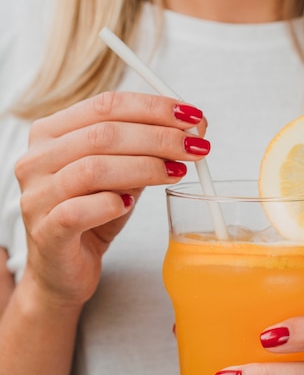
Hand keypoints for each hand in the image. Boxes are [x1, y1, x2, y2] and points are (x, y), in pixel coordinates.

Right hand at [15, 92, 208, 305]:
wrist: (63, 269)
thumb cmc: (92, 216)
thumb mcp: (120, 175)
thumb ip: (146, 150)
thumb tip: (192, 128)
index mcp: (52, 133)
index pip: (106, 105)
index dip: (153, 108)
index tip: (192, 117)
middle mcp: (37, 159)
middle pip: (103, 134)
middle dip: (158, 138)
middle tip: (195, 147)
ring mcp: (37, 196)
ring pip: (93, 169)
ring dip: (144, 168)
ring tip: (178, 172)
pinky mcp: (46, 233)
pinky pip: (78, 211)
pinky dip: (110, 205)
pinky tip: (130, 205)